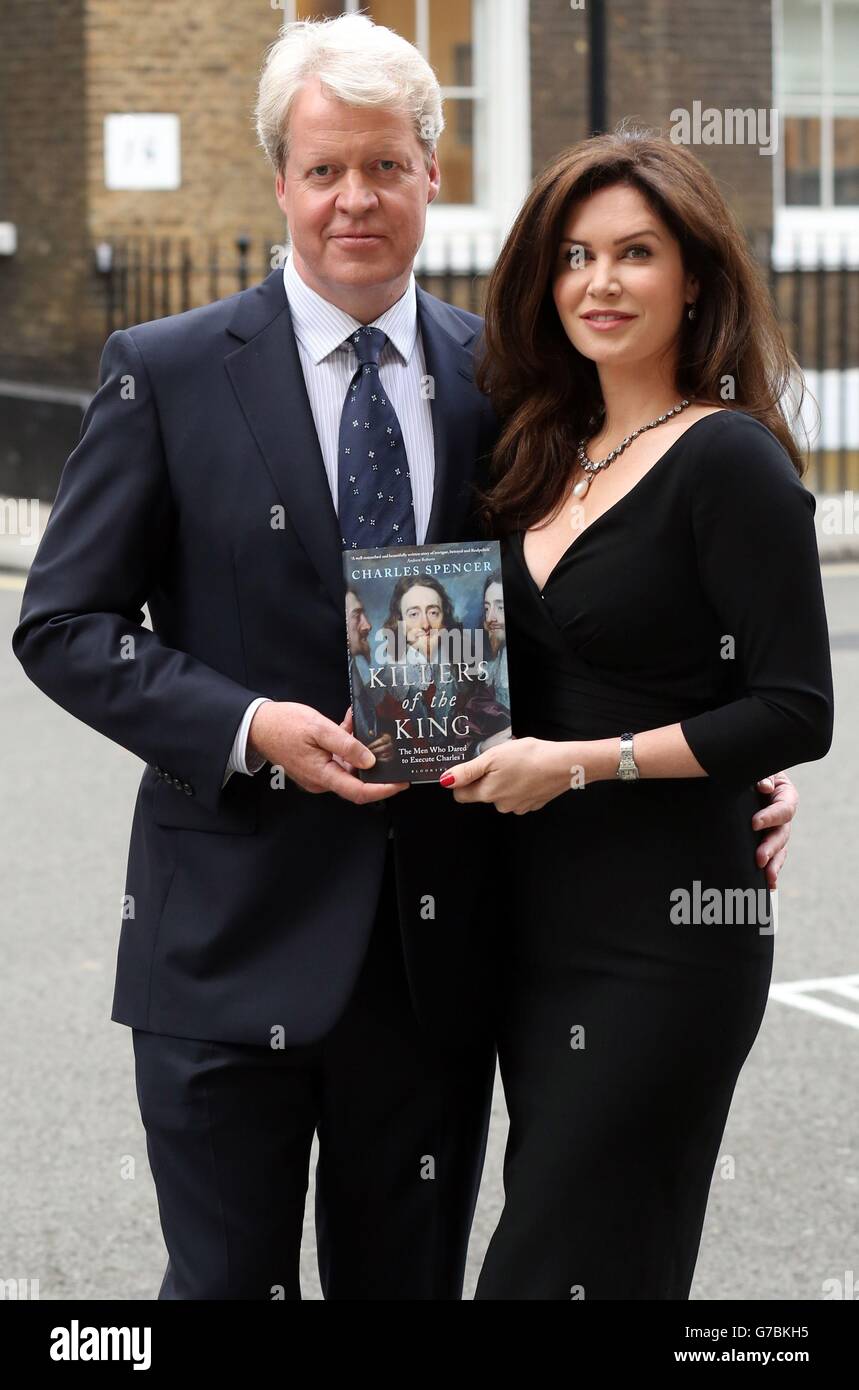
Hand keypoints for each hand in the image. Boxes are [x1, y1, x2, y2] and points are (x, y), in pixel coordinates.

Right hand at [248, 700, 408, 804]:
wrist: (258, 725)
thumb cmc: (284, 725)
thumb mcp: (319, 728)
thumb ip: (346, 745)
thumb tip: (369, 762)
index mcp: (322, 775)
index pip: (359, 792)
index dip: (384, 790)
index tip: (402, 783)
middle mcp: (322, 780)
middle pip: (357, 781)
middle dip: (377, 766)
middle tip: (393, 749)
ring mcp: (319, 773)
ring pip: (349, 767)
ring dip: (361, 750)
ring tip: (370, 729)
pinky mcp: (316, 765)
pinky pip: (338, 759)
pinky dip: (347, 744)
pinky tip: (351, 725)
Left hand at [441, 736, 568, 813]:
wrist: (564, 765)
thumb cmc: (529, 757)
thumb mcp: (492, 757)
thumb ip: (467, 771)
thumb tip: (446, 781)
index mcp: (487, 793)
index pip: (461, 794)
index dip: (463, 780)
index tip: (473, 766)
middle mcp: (501, 805)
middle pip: (482, 793)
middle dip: (487, 777)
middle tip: (500, 759)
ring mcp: (518, 806)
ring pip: (502, 793)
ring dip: (505, 779)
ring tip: (518, 763)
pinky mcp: (533, 804)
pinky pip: (519, 794)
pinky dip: (521, 783)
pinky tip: (529, 771)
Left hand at [752, 771, 796, 889]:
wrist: (740, 774)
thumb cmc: (749, 768)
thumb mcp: (758, 767)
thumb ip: (762, 775)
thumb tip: (764, 787)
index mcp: (785, 794)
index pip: (783, 808)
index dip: (771, 816)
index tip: (754, 823)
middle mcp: (783, 815)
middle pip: (782, 833)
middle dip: (771, 847)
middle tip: (759, 858)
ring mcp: (775, 829)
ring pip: (779, 849)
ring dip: (774, 865)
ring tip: (767, 879)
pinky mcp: (764, 839)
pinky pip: (772, 857)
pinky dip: (770, 870)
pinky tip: (767, 886)